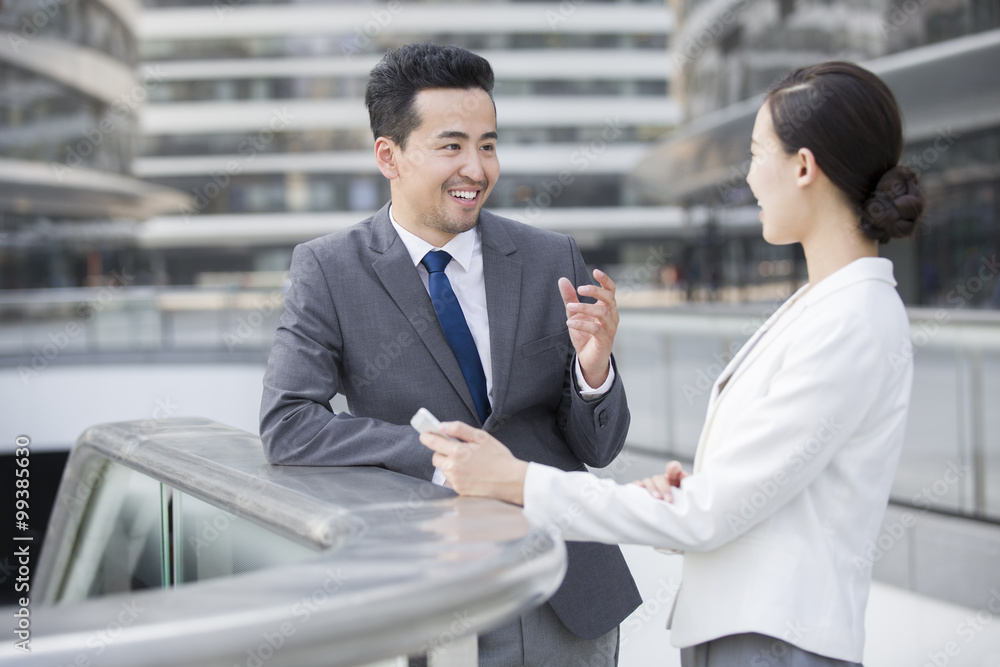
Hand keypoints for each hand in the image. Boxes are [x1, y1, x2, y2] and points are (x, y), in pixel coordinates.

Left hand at [420, 422, 528, 505]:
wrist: (511, 481)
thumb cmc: (499, 458)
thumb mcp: (482, 437)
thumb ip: (460, 429)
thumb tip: (442, 426)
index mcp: (458, 452)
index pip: (433, 442)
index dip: (427, 436)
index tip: (425, 434)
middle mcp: (454, 468)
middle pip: (435, 457)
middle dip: (442, 452)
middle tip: (456, 450)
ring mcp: (455, 481)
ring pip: (443, 469)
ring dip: (449, 464)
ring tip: (467, 463)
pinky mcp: (459, 490)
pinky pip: (450, 480)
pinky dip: (456, 475)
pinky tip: (470, 473)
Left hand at [559, 269, 618, 387]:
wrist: (588, 358)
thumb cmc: (584, 334)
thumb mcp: (574, 313)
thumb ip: (570, 297)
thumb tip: (562, 279)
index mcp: (607, 307)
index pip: (610, 290)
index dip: (605, 280)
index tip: (595, 271)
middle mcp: (612, 316)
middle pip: (609, 298)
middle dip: (595, 291)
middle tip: (579, 288)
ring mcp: (610, 328)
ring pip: (602, 312)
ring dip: (585, 307)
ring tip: (570, 307)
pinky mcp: (605, 340)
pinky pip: (596, 329)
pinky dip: (582, 324)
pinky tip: (570, 322)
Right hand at [632, 461, 688, 500]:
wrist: (674, 514)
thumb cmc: (682, 502)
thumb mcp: (688, 493)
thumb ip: (688, 482)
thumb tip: (683, 474)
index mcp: (673, 478)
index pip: (673, 468)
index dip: (673, 468)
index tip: (675, 469)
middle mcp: (661, 479)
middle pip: (659, 478)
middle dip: (664, 488)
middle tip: (669, 500)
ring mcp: (650, 484)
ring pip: (648, 481)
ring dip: (652, 489)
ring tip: (657, 499)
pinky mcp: (642, 491)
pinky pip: (637, 486)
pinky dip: (637, 487)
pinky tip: (640, 492)